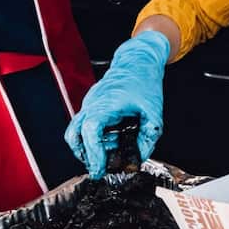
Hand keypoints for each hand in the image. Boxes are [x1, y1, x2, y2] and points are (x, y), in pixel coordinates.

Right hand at [64, 31, 170, 177]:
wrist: (138, 60)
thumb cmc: (144, 82)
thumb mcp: (154, 112)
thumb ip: (148, 136)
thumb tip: (139, 158)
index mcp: (106, 104)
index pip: (89, 130)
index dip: (92, 152)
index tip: (99, 168)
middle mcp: (92, 104)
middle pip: (74, 135)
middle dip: (85, 155)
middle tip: (99, 168)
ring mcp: (89, 103)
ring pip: (75, 131)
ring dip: (87, 147)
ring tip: (105, 156)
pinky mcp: (91, 105)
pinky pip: (83, 125)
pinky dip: (92, 138)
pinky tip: (110, 141)